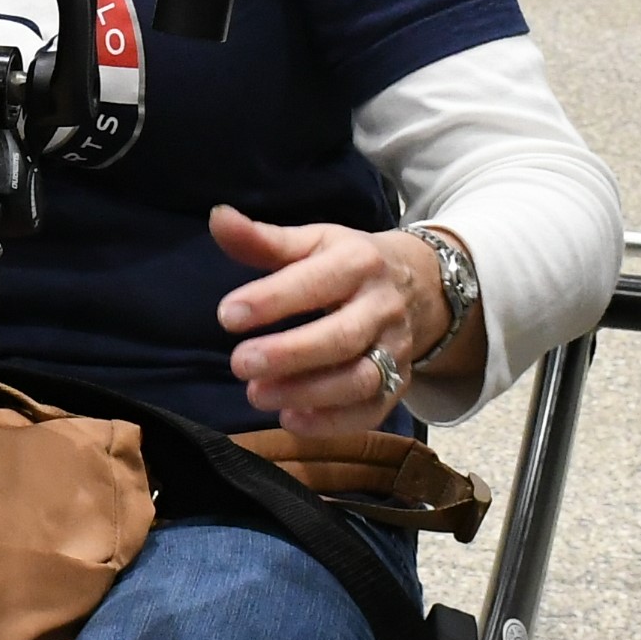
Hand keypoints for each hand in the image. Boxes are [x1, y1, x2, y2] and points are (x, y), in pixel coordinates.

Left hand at [212, 203, 455, 435]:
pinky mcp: (400, 383)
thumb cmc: (348, 262)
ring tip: (256, 395)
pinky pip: (375, 409)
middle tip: (239, 364)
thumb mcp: (312, 241)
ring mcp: (395, 348)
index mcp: (358, 263)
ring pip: (361, 379)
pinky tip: (292, 420)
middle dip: (289, 354)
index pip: (317, 282)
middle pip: (342, 337)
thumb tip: (218, 217)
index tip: (227, 315)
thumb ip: (263, 239)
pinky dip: (335, 422)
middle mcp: (382, 308)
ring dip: (308, 393)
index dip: (272, 300)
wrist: (422, 285)